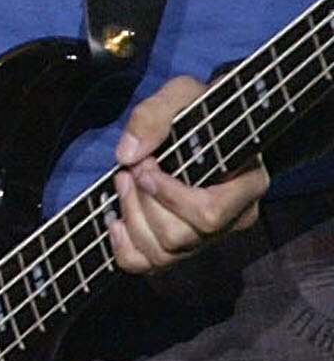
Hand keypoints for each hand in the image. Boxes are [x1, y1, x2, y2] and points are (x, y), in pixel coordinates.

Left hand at [107, 74, 264, 272]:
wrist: (199, 126)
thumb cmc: (196, 112)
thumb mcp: (181, 95)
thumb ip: (155, 115)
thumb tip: (128, 155)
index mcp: (246, 185)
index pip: (209, 214)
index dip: (169, 195)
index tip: (145, 165)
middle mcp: (233, 218)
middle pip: (180, 237)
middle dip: (142, 203)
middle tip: (128, 170)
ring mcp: (207, 237)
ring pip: (163, 253)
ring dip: (131, 217)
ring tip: (123, 182)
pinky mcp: (182, 245)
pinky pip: (148, 265)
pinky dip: (123, 248)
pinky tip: (115, 220)